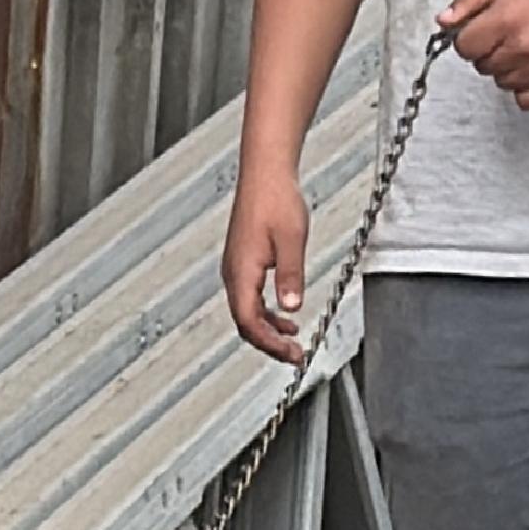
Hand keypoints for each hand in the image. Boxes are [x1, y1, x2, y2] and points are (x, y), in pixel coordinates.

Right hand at [221, 168, 309, 364]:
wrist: (265, 174)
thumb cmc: (276, 200)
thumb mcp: (291, 240)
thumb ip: (290, 275)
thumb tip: (291, 307)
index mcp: (241, 272)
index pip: (249, 322)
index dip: (269, 343)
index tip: (291, 354)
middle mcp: (234, 274)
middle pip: (245, 323)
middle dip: (269, 344)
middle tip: (295, 356)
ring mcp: (236, 269)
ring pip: (247, 313)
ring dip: (269, 331)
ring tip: (292, 342)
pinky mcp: (243, 263)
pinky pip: (250, 299)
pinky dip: (267, 314)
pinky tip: (286, 317)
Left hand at [439, 0, 528, 110]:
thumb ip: (467, 3)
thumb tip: (443, 23)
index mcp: (505, 20)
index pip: (464, 49)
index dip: (470, 39)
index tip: (483, 31)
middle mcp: (522, 48)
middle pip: (482, 67)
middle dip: (490, 52)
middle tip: (511, 34)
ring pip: (501, 83)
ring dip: (508, 69)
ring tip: (527, 46)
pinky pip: (523, 100)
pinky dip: (525, 87)